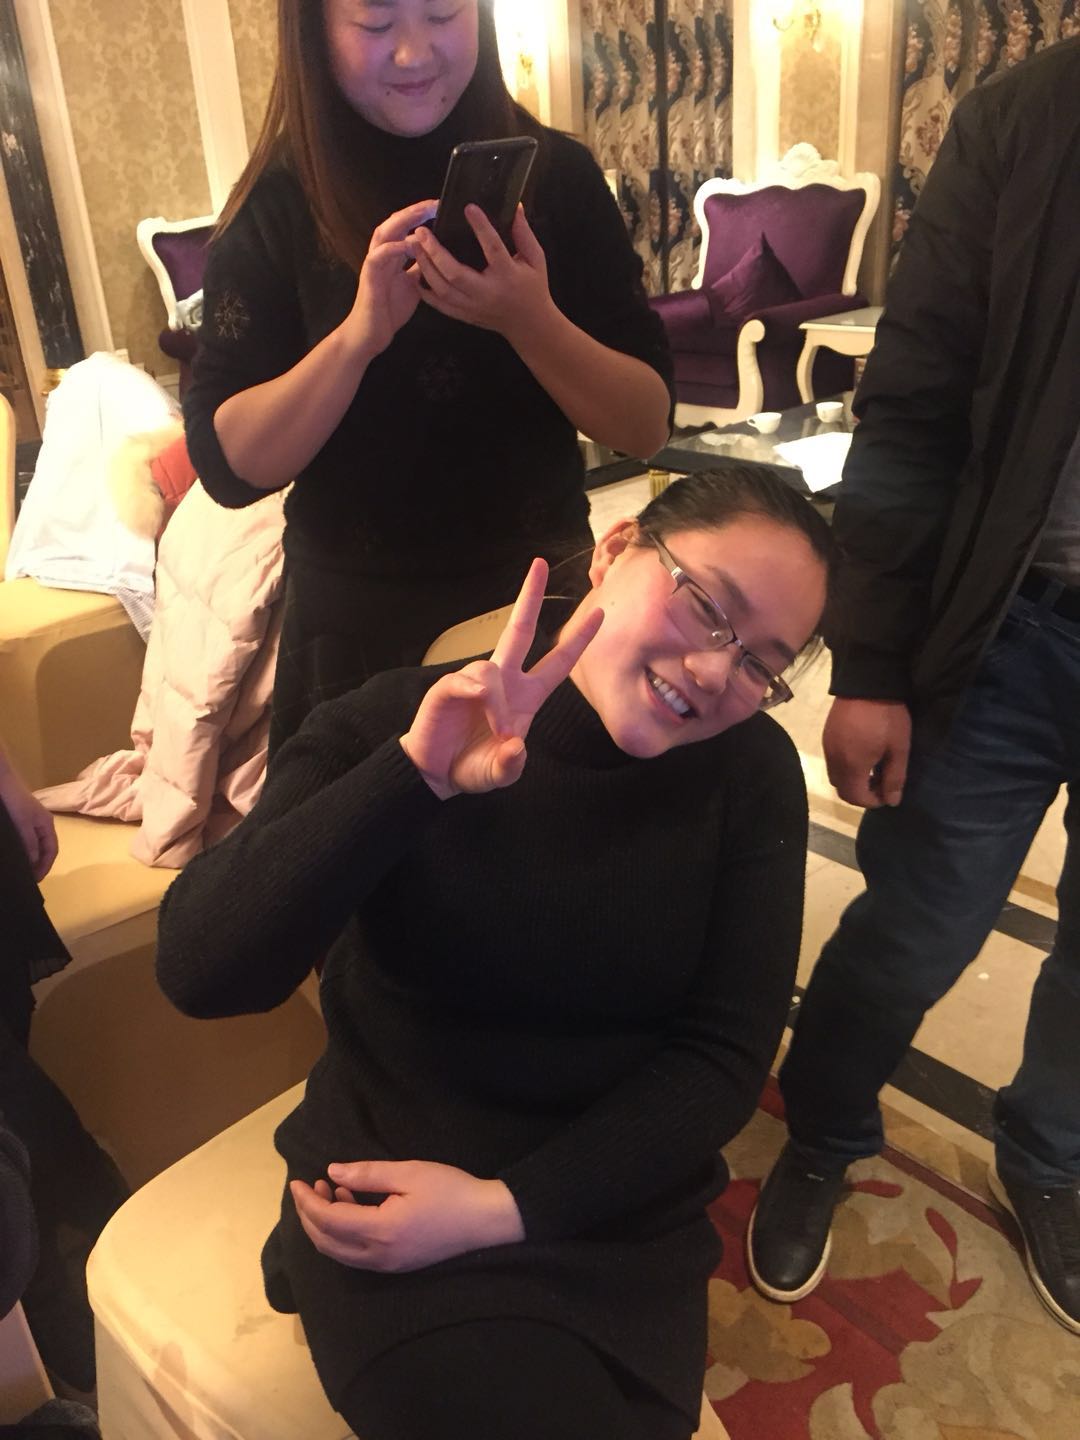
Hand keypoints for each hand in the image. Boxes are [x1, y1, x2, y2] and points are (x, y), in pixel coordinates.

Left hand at [0, 766, 58, 879]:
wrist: (0, 780)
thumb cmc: (14, 801)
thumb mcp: (23, 824)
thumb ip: (30, 843)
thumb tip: (34, 861)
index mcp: (46, 824)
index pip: (51, 850)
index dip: (45, 866)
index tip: (35, 880)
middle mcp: (41, 824)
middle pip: (44, 848)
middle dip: (39, 864)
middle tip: (28, 878)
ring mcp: (30, 821)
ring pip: (34, 844)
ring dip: (30, 857)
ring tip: (22, 869)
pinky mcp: (18, 820)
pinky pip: (24, 838)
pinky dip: (22, 849)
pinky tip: (13, 853)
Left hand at [290, 1159, 523, 1272]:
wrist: (485, 1221)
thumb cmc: (450, 1191)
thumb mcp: (409, 1173)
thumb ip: (368, 1174)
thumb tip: (332, 1171)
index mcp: (380, 1232)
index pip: (328, 1221)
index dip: (308, 1202)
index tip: (297, 1181)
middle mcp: (378, 1256)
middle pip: (326, 1242)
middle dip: (310, 1215)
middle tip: (308, 1186)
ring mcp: (386, 1265)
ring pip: (338, 1252)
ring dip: (325, 1224)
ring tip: (329, 1190)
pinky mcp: (395, 1265)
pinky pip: (355, 1254)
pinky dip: (342, 1233)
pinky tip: (350, 1205)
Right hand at [342, 200, 434, 358]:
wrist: (371, 334)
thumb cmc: (389, 311)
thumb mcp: (414, 285)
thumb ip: (421, 269)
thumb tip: (437, 256)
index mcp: (392, 256)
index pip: (405, 228)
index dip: (421, 217)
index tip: (441, 208)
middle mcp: (382, 255)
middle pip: (394, 223)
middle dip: (414, 212)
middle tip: (435, 204)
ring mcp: (374, 264)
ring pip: (384, 233)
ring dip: (402, 222)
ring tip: (421, 214)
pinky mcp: (369, 276)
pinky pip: (378, 256)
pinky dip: (393, 248)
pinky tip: (407, 243)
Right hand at [400, 558, 601, 799]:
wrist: (435, 773)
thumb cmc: (472, 767)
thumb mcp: (500, 774)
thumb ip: (512, 765)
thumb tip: (515, 746)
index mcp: (526, 697)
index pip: (557, 662)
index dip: (578, 640)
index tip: (600, 615)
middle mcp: (503, 682)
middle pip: (520, 630)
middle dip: (530, 596)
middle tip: (540, 563)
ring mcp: (475, 682)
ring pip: (490, 670)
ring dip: (495, 702)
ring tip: (495, 729)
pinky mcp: (449, 687)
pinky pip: (466, 681)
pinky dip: (473, 695)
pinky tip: (471, 705)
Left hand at [412, 205, 553, 341]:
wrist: (528, 325)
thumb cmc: (533, 287)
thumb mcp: (536, 259)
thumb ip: (524, 234)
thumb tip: (515, 206)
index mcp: (507, 275)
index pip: (492, 248)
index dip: (481, 227)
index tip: (468, 207)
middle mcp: (487, 293)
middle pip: (455, 273)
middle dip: (435, 252)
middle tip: (421, 232)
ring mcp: (473, 306)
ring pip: (442, 289)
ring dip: (425, 267)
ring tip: (414, 247)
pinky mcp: (465, 315)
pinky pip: (440, 305)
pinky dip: (425, 291)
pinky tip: (414, 274)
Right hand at [823, 698, 911, 807]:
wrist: (867, 681)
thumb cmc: (887, 717)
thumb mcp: (898, 748)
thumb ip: (894, 777)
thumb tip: (891, 802)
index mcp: (852, 766)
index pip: (855, 797)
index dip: (872, 802)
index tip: (887, 794)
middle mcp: (834, 760)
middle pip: (842, 789)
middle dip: (860, 793)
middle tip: (879, 783)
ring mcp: (827, 746)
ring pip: (835, 775)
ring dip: (852, 779)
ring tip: (871, 769)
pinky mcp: (826, 735)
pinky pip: (832, 760)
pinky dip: (845, 766)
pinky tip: (861, 753)